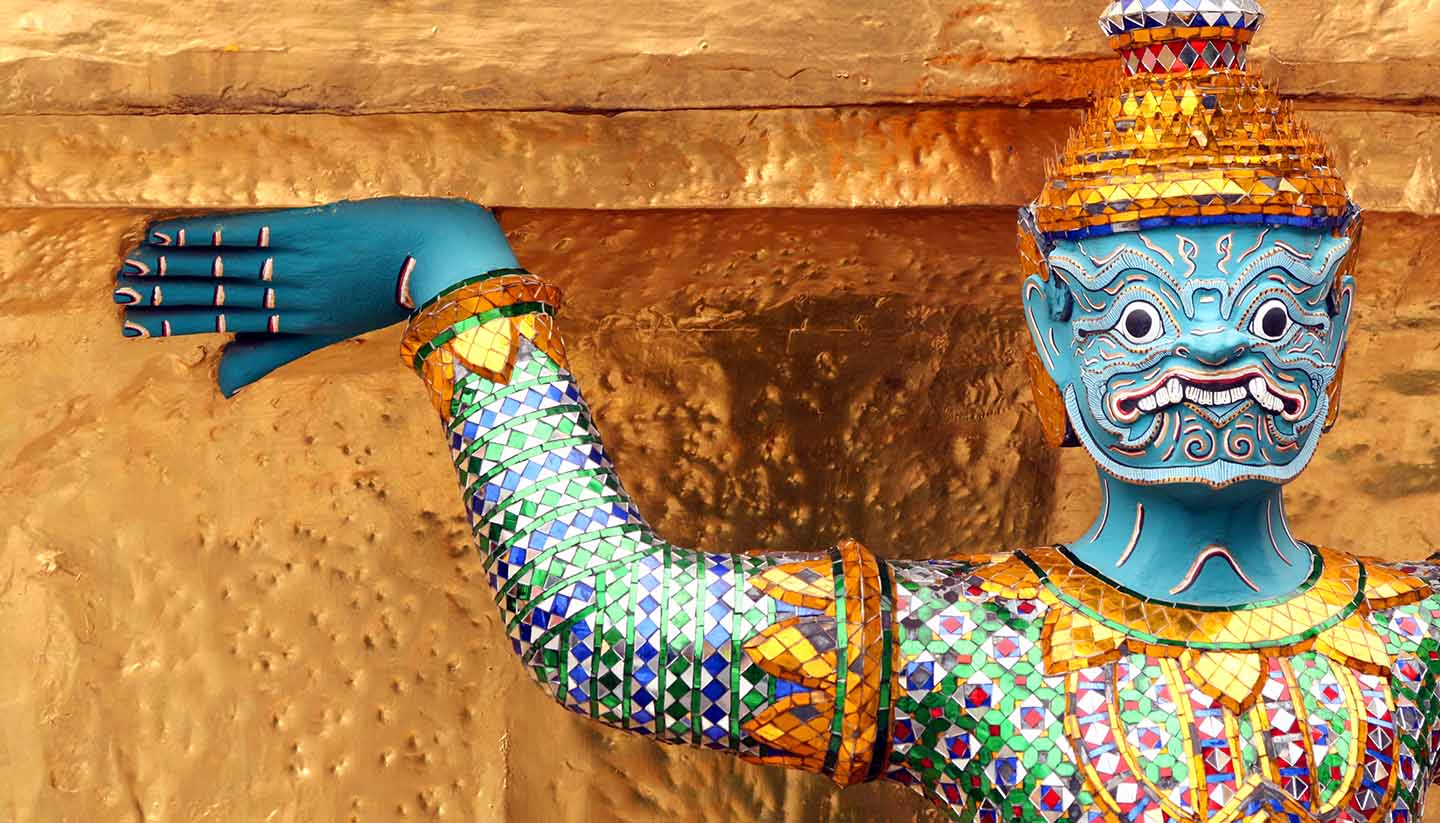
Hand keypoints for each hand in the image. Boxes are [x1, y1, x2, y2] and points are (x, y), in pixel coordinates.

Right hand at [113, 197, 519, 395]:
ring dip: (173, 266)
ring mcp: (299, 263)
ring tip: (131, 265)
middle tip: (118, 294)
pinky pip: (245, 233)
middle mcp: (293, 297)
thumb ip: (278, 351)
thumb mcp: (334, 332)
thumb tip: (225, 385)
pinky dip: (204, 235)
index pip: (226, 325)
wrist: (439, 255)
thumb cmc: (388, 291)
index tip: (134, 326)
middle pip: (216, 297)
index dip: (179, 324)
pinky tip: (168, 233)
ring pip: (224, 268)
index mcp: (299, 324)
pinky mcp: (309, 230)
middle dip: (165, 296)